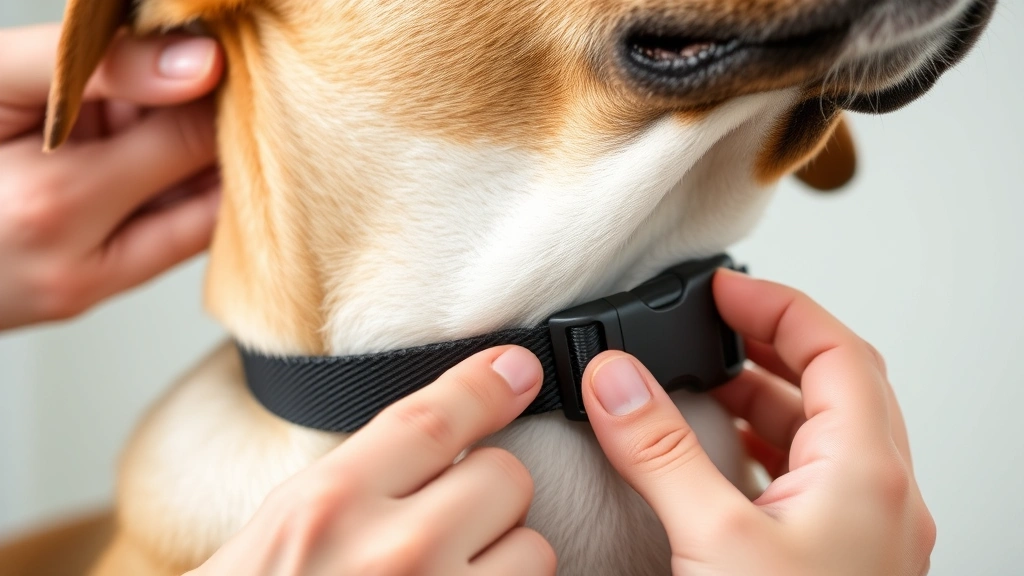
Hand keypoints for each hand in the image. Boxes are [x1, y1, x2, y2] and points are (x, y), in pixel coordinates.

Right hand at [0, 24, 223, 329]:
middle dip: (216, 130)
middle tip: (212, 81)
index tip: (218, 52)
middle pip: (205, 193)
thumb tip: (204, 60)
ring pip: (193, 224)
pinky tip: (140, 153)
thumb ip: (95, 67)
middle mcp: (77, 267)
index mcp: (50, 203)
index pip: (190, 140)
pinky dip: (167, 194)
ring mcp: (81, 292)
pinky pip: (159, 244)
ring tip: (153, 117)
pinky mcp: (80, 298)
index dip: (217, 92)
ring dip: (194, 166)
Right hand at [191, 346, 556, 575]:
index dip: (485, 385)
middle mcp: (391, 556)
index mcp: (326, 509)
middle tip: (450, 522)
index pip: (432, 419)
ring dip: (506, 560)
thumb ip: (350, 484)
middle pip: (503, 478)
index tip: (518, 370)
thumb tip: (437, 437)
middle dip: (487, 494)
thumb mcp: (275, 537)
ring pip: (533, 549)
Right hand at [582, 269, 933, 575]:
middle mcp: (877, 496)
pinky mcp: (833, 560)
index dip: (778, 306)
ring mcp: (861, 531)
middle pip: (838, 383)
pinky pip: (807, 477)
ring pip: (824, 432)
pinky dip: (764, 447)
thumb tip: (618, 380)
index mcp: (866, 474)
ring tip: (708, 382)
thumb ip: (660, 451)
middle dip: (773, 343)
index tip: (724, 289)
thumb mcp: (711, 541)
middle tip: (715, 324)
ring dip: (769, 396)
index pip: (836, 349)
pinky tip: (721, 456)